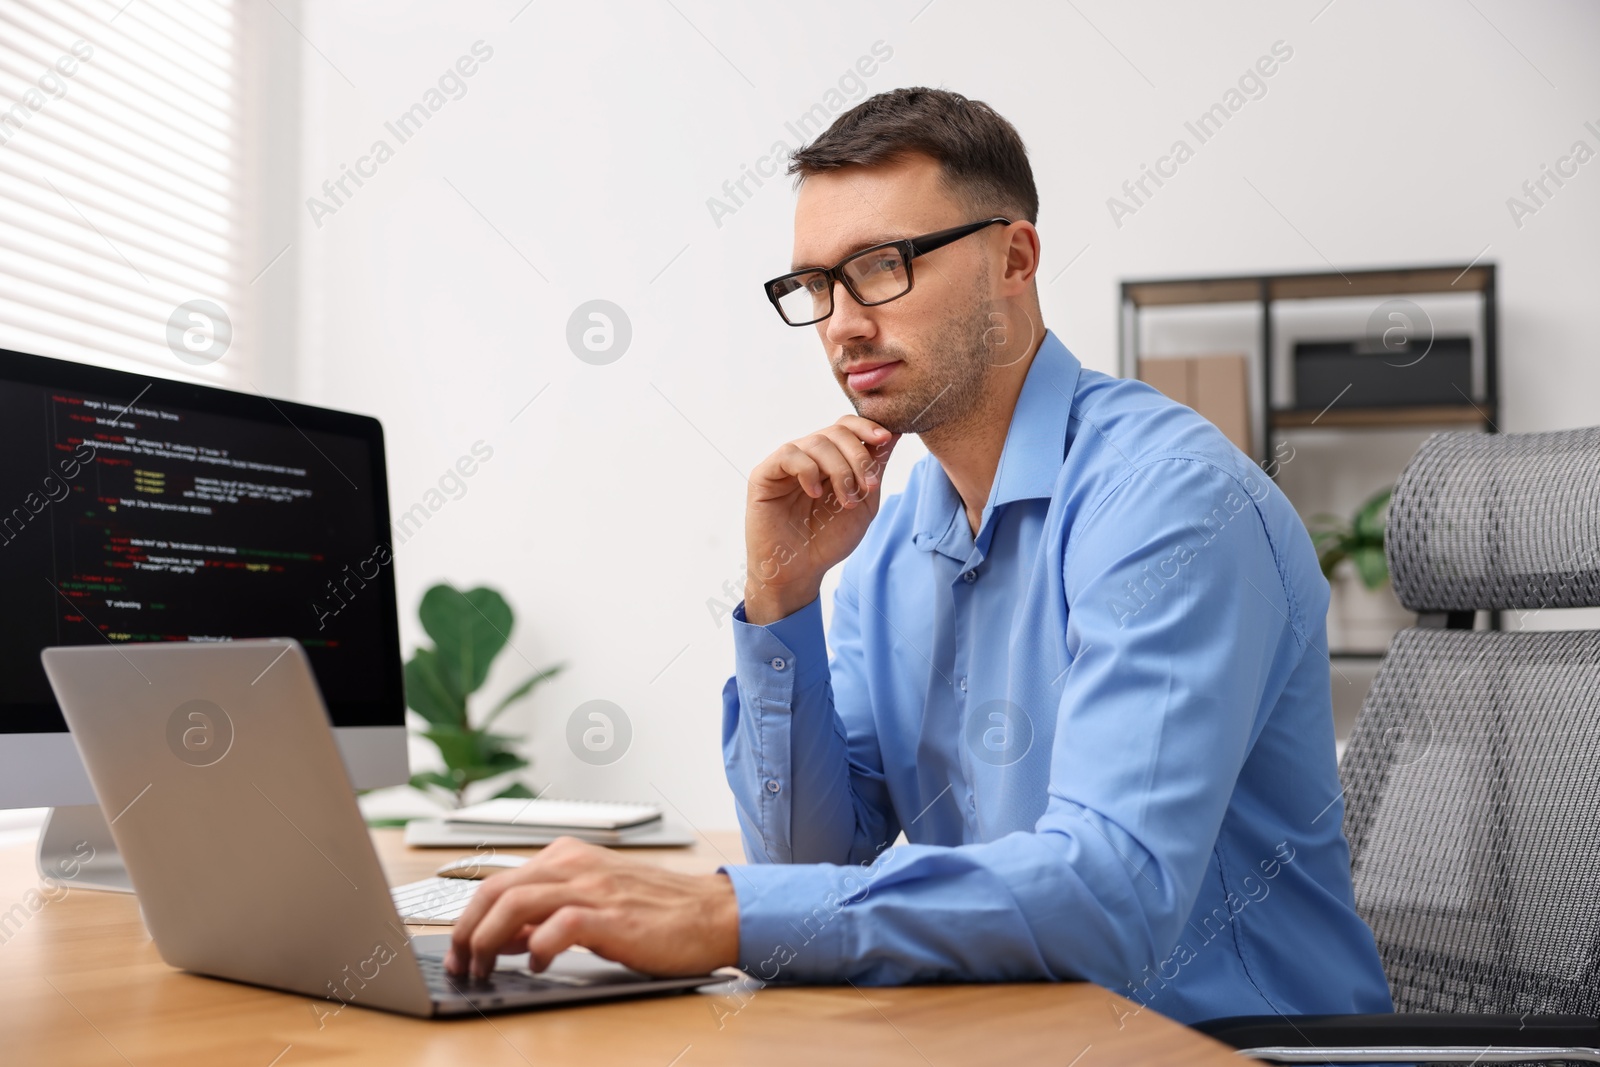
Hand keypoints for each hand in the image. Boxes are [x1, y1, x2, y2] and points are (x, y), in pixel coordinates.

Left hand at [443, 837, 739, 978]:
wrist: (711, 914)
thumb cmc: (656, 912)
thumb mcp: (594, 902)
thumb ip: (549, 914)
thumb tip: (505, 938)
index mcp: (569, 858)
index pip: (499, 879)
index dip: (468, 916)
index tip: (459, 947)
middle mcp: (576, 867)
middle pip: (497, 887)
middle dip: (466, 928)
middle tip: (461, 962)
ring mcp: (594, 889)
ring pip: (518, 902)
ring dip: (489, 938)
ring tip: (485, 967)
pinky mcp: (612, 918)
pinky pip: (560, 926)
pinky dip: (539, 947)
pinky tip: (540, 965)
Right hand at [745, 415, 899, 623]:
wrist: (800, 571)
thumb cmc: (829, 540)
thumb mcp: (864, 502)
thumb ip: (875, 468)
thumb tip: (893, 432)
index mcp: (831, 459)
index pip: (847, 426)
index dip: (866, 427)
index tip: (884, 439)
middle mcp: (808, 456)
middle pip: (836, 431)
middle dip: (859, 455)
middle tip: (868, 486)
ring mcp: (785, 464)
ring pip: (817, 442)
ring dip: (839, 470)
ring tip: (845, 500)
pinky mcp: (764, 475)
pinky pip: (789, 455)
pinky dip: (808, 471)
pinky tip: (815, 494)